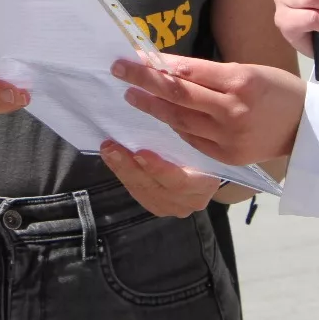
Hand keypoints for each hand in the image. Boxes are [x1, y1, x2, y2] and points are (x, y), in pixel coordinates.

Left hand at [100, 142, 222, 218]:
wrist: (210, 171)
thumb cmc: (205, 151)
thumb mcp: (199, 143)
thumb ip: (184, 137)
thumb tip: (157, 112)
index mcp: (205, 184)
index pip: (179, 181)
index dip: (158, 169)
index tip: (139, 152)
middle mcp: (190, 201)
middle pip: (155, 187)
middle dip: (129, 167)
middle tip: (111, 147)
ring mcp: (173, 207)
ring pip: (142, 191)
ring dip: (121, 169)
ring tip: (107, 149)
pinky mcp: (158, 207)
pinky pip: (137, 192)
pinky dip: (123, 174)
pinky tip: (112, 159)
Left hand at [114, 55, 306, 166]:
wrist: (307, 128)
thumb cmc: (275, 91)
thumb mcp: (247, 70)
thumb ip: (208, 73)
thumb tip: (168, 67)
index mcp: (240, 81)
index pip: (188, 71)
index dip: (156, 64)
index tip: (133, 56)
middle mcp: (234, 110)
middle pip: (178, 95)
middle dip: (145, 81)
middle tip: (119, 70)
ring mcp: (229, 137)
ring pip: (180, 120)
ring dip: (152, 106)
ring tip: (132, 94)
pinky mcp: (227, 156)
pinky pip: (192, 139)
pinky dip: (174, 126)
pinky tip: (160, 116)